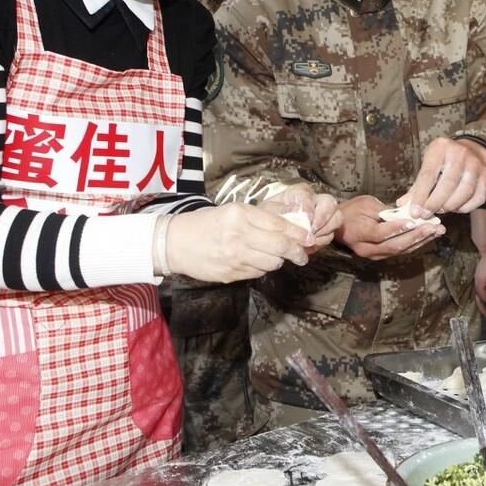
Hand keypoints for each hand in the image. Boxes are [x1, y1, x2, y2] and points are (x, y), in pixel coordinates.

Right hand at [165, 202, 310, 282]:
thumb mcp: (233, 211)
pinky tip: (257, 261)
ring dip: (279, 260)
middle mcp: (239, 236)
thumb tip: (291, 223)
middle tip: (304, 254)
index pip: (279, 225)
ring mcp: (234, 257)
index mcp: (240, 215)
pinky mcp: (230, 274)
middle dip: (297, 251)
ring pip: (271, 263)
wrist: (175, 243)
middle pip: (280, 246)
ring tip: (277, 256)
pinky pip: (257, 273)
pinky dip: (262, 268)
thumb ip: (260, 217)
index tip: (310, 237)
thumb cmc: (207, 224)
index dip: (298, 233)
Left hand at [262, 181, 340, 251]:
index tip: (306, 219)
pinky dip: (321, 241)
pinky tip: (309, 245)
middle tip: (312, 231)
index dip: (308, 207)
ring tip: (310, 240)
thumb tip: (296, 212)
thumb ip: (280, 209)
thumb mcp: (267, 211)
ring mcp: (322, 214)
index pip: (308, 195)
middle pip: (330, 203)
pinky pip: (330, 234)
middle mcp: (314, 200)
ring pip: (336, 219)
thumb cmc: (268, 218)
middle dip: (323, 218)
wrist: (269, 230)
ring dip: (324, 231)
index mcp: (298, 192)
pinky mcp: (324, 229)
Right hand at [334, 195, 445, 260]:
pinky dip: (415, 243)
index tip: (414, 221)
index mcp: (359, 233)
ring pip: (400, 250)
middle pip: (394, 245)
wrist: (339, 226)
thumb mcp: (366, 204)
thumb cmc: (352, 210)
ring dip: (421, 240)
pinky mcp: (380, 256)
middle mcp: (366, 249)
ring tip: (438, 231)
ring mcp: (373, 255)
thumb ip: (385, 210)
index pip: (380, 233)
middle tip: (435, 226)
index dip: (397, 228)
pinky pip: (400, 251)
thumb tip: (407, 210)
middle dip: (417, 236)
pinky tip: (428, 235)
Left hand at [401, 137, 485, 218]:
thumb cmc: (443, 161)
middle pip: (448, 184)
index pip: (428, 175)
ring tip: (440, 210)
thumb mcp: (428, 165)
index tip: (415, 212)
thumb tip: (402, 204)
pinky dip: (466, 207)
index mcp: (440, 147)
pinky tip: (455, 208)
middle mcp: (460, 153)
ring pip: (465, 191)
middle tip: (425, 215)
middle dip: (435, 203)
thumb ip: (416, 186)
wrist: (470, 149)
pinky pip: (478, 197)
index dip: (420, 196)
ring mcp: (476, 163)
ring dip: (450, 206)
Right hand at [474, 253, 485, 315]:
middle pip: (479, 297)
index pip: (484, 297)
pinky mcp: (478, 277)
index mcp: (480, 285)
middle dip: (483, 305)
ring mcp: (476, 280)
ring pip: (480, 292)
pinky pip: (480, 287)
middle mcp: (476, 284)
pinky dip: (484, 291)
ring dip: (485, 297)